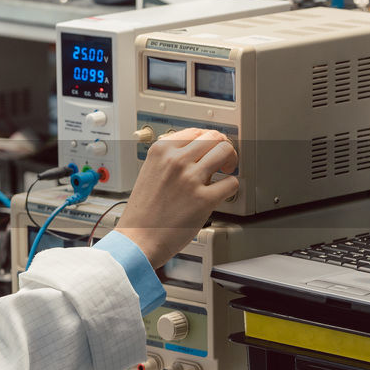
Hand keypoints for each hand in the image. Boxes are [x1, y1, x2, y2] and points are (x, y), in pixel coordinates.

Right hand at [115, 128, 239, 267]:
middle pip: (213, 137)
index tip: (210, 147)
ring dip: (230, 160)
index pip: (195, 131)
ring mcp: (190, 178)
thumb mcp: (150, 172)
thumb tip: (196, 153)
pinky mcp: (204, 199)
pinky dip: (230, 187)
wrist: (138, 238)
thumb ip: (170, 160)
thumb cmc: (143, 212)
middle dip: (223, 145)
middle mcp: (176, 160)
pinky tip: (222, 192)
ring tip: (226, 171)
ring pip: (225, 152)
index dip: (207, 138)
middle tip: (223, 158)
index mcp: (161, 151)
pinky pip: (231, 183)